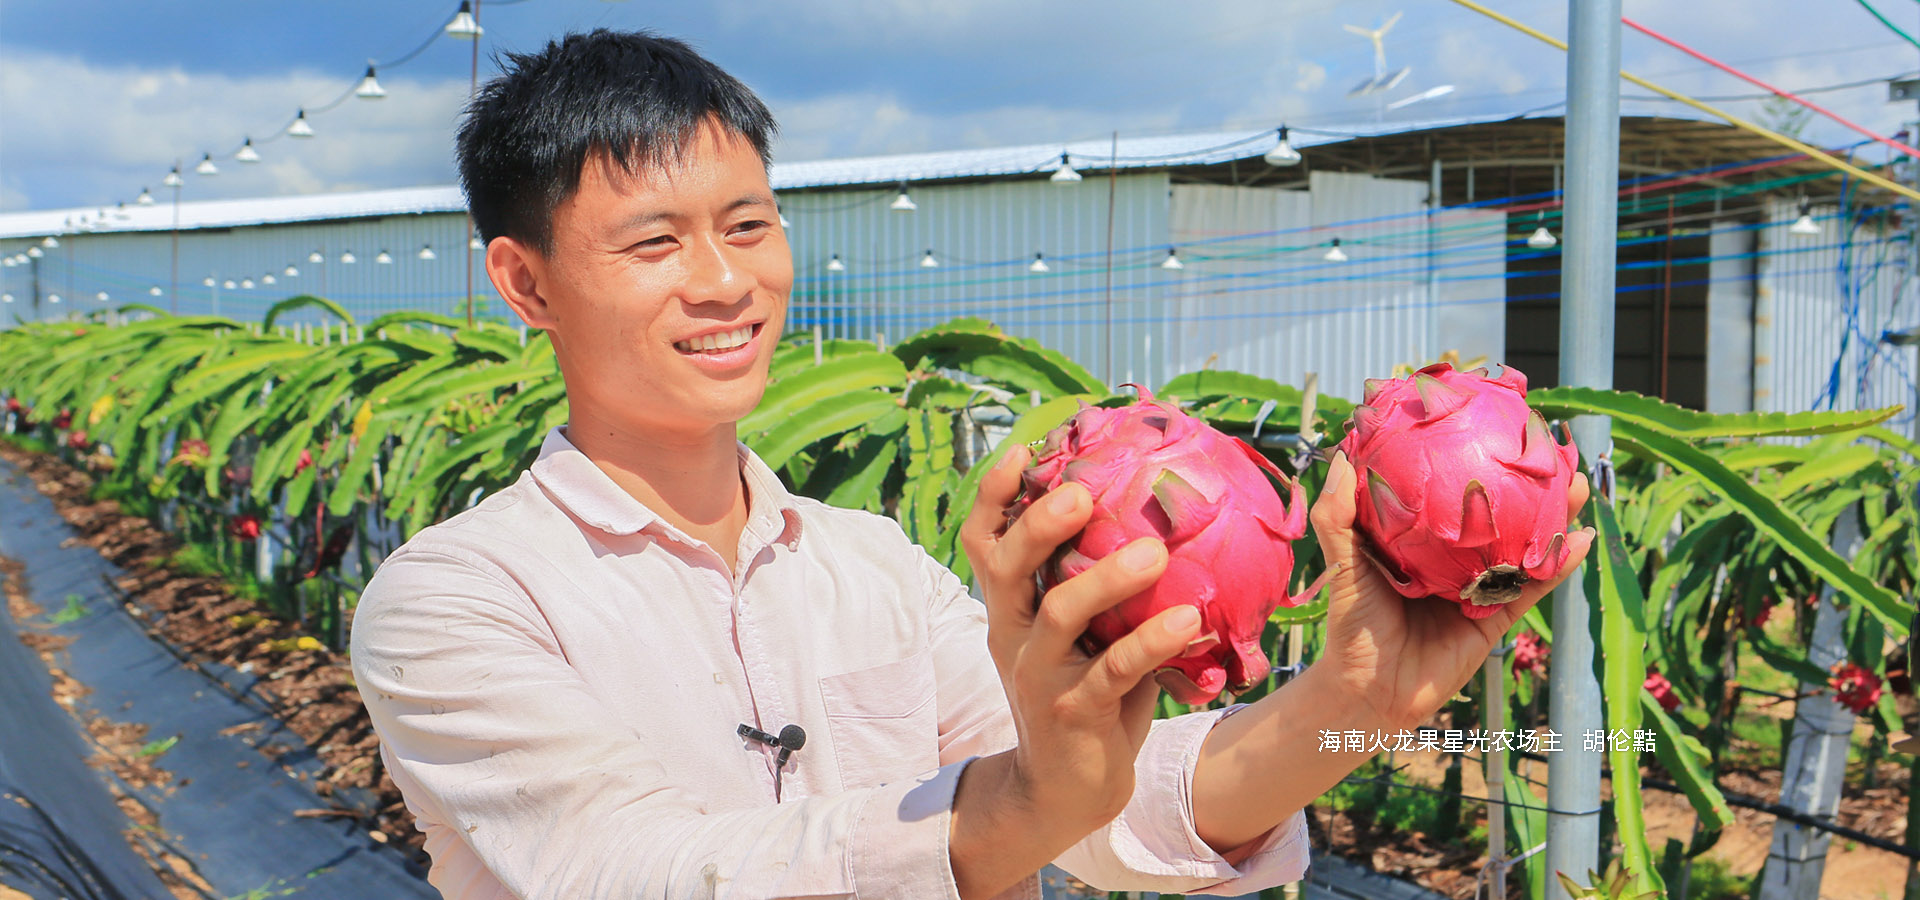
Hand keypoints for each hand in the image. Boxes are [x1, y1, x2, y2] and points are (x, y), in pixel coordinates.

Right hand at [958, 443, 1203, 830]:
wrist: (1066, 790)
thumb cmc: (1087, 693)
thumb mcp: (1081, 634)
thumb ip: (1097, 584)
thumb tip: (1155, 515)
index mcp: (1010, 608)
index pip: (983, 542)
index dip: (994, 495)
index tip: (1024, 450)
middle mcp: (1012, 634)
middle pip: (1006, 566)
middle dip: (1038, 523)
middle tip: (1082, 493)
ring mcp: (1039, 673)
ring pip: (1059, 613)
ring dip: (1106, 579)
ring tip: (1154, 554)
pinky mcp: (1074, 711)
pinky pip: (1114, 670)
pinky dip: (1150, 642)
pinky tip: (1187, 621)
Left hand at [1307, 451, 1593, 731]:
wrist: (1368, 690)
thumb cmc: (1351, 623)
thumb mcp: (1341, 560)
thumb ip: (1337, 513)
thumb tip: (1343, 456)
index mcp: (1419, 540)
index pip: (1451, 491)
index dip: (1475, 459)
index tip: (1496, 424)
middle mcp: (1452, 559)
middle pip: (1498, 513)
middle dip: (1527, 482)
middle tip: (1551, 449)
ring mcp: (1478, 588)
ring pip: (1524, 545)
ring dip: (1553, 516)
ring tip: (1575, 485)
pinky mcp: (1496, 619)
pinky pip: (1532, 588)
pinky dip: (1557, 566)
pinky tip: (1579, 539)